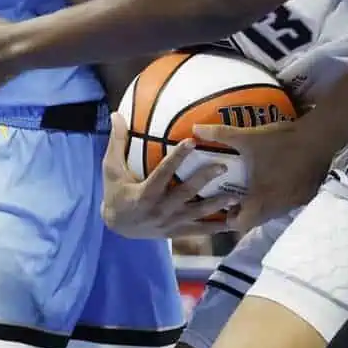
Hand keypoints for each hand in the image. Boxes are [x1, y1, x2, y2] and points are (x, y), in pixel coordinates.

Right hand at [101, 114, 237, 239]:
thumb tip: (116, 114)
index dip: (177, 157)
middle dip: (204, 180)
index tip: (192, 141)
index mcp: (144, 193)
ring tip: (235, 196)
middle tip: (222, 166)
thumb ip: (117, 142)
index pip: (163, 172)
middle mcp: (159, 209)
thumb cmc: (114, 192)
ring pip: (196, 214)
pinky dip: (215, 228)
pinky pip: (198, 231)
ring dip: (216, 205)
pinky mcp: (175, 232)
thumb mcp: (111, 168)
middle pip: (185, 193)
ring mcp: (169, 223)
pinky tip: (232, 221)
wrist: (116, 225)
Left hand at [193, 116, 335, 232]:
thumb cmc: (280, 141)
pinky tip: (274, 183)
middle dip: (245, 212)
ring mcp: (294, 203)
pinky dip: (277, 199)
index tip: (225, 205)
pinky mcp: (306, 197)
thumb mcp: (248, 137)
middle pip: (256, 220)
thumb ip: (219, 134)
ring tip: (253, 189)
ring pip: (272, 213)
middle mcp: (277, 207)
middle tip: (236, 196)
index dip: (230, 218)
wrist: (319, 138)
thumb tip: (195, 128)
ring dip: (261, 206)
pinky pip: (287, 205)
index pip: (241, 224)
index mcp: (261, 199)